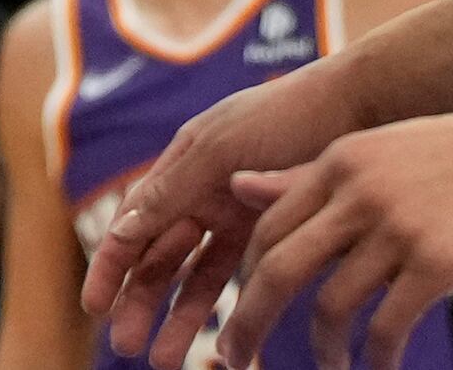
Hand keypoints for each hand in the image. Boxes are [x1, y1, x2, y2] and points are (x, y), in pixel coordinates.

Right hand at [80, 64, 363, 365]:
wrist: (357, 108)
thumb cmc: (284, 115)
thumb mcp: (221, 147)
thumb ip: (173, 189)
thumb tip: (122, 228)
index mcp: (180, 167)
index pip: (133, 224)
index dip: (111, 265)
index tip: (94, 305)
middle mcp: (202, 195)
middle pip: (160, 258)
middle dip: (141, 302)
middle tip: (126, 345)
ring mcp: (236, 217)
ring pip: (197, 277)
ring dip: (180, 317)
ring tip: (166, 360)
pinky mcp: (271, 235)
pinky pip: (242, 279)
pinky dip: (230, 309)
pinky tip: (224, 341)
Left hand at [214, 89, 452, 368]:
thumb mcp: (378, 152)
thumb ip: (311, 176)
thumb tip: (238, 185)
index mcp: (338, 162)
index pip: (266, 227)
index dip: (245, 278)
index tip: (237, 313)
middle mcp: (356, 191)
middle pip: (277, 268)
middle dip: (247, 321)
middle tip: (234, 358)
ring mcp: (395, 227)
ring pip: (329, 306)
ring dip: (321, 351)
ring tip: (330, 369)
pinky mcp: (436, 261)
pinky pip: (386, 326)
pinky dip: (375, 359)